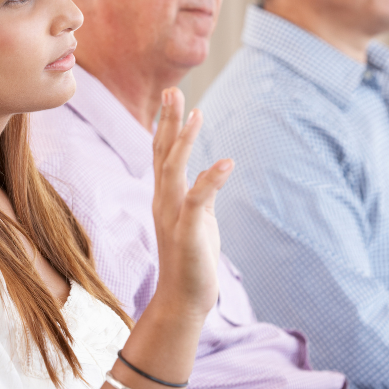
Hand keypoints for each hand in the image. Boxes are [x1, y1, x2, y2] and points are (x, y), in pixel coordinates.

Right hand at [151, 88, 233, 321]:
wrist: (183, 297)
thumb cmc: (192, 258)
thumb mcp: (199, 217)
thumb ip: (203, 191)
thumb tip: (213, 169)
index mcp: (165, 196)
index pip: (162, 153)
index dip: (166, 124)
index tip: (172, 97)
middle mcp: (163, 200)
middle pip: (162, 153)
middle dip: (167, 121)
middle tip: (172, 91)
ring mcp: (173, 215)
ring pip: (175, 170)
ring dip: (183, 141)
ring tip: (196, 114)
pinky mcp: (187, 232)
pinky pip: (198, 200)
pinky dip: (210, 179)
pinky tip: (226, 162)